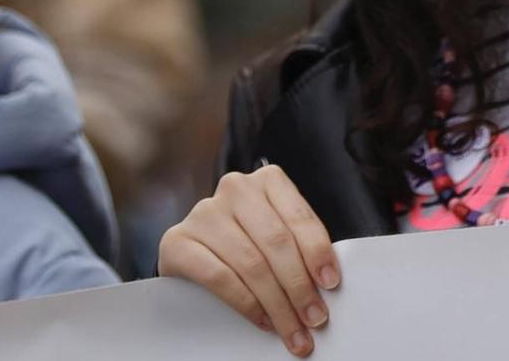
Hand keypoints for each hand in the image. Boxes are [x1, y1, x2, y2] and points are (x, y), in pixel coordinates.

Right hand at [158, 167, 340, 355]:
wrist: (191, 251)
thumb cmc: (246, 242)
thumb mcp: (275, 234)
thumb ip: (297, 247)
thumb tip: (326, 284)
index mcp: (267, 180)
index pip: (299, 218)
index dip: (318, 252)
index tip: (331, 284)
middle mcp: (235, 189)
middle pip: (276, 243)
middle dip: (299, 287)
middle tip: (314, 318)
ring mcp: (203, 213)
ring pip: (251, 263)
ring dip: (276, 303)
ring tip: (292, 329)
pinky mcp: (177, 242)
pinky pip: (219, 277)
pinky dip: (246, 303)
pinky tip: (262, 320)